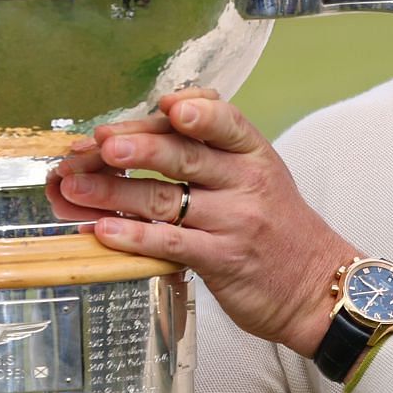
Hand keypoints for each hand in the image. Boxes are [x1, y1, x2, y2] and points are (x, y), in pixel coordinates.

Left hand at [48, 90, 352, 356]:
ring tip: (75, 187)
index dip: (193, 110)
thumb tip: (139, 132)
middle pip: (183, 155)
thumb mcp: (259, 176)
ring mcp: (234, 221)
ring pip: (165, 200)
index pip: (224, 120)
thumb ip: (210, 151)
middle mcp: (246, 182)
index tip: (162, 105)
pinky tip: (102, 230)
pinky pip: (169, 244)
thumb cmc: (278, 229)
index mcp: (254, 154)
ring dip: (113, 192)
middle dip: (134, 147)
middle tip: (95, 144)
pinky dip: (131, 237)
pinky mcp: (222, 260)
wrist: (317, 286)